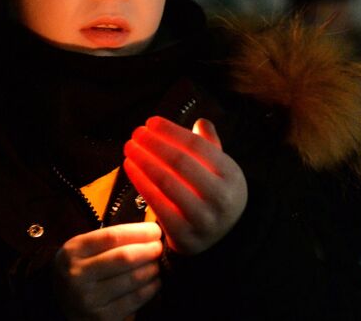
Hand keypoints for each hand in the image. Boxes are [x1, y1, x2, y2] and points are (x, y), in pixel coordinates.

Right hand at [53, 222, 162, 320]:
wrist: (62, 305)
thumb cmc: (81, 270)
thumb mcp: (83, 250)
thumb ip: (110, 240)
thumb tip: (149, 232)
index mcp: (73, 252)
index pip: (111, 236)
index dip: (138, 232)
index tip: (154, 230)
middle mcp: (78, 275)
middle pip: (124, 257)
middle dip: (149, 250)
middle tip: (159, 247)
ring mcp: (90, 299)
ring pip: (133, 279)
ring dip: (152, 269)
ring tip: (156, 264)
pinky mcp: (103, 318)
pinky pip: (135, 300)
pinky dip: (150, 289)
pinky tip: (153, 282)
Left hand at [123, 117, 246, 254]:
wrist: (221, 238)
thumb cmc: (213, 193)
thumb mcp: (219, 169)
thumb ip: (210, 145)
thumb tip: (202, 122)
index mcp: (232, 175)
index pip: (197, 146)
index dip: (171, 131)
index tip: (150, 121)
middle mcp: (221, 198)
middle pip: (180, 162)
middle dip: (154, 144)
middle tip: (136, 133)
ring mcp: (203, 219)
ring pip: (166, 182)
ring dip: (143, 160)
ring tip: (129, 147)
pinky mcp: (184, 235)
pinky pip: (157, 204)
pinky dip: (140, 182)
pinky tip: (129, 167)